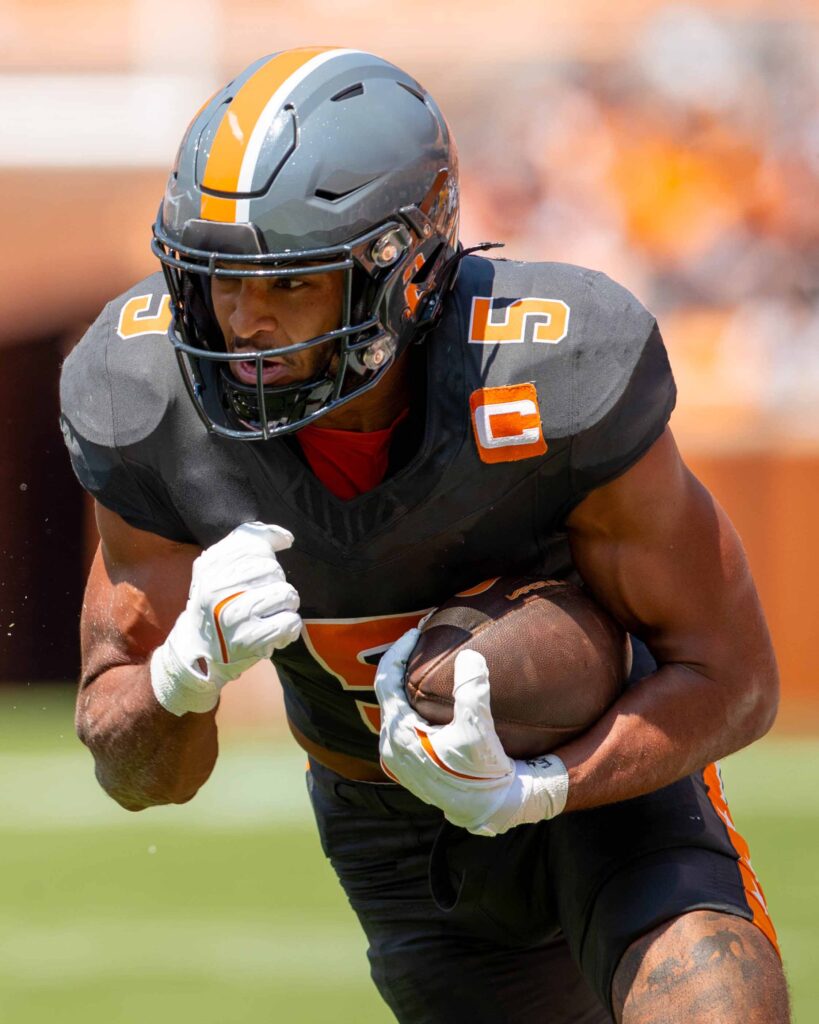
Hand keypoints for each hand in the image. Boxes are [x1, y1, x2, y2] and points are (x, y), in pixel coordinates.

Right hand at [150, 522, 301, 715]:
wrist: (198, 651)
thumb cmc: (216, 605)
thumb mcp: (218, 569)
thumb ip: (249, 543)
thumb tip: (286, 537)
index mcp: (209, 567)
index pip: (256, 547)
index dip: (267, 558)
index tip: (260, 574)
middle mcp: (218, 589)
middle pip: (274, 570)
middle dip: (274, 584)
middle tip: (260, 600)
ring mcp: (234, 616)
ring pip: (287, 594)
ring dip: (285, 606)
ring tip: (268, 615)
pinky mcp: (250, 640)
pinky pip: (291, 621)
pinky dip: (289, 627)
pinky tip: (275, 631)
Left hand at [375, 629, 568, 835]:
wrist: (489, 810)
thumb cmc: (482, 773)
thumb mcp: (478, 730)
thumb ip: (472, 691)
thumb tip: (469, 656)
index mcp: (398, 734)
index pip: (386, 679)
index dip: (399, 650)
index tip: (417, 632)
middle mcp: (390, 745)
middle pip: (387, 692)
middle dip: (403, 664)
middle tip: (423, 642)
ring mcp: (398, 757)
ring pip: (395, 708)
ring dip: (408, 685)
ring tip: (427, 664)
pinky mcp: (410, 764)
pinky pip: (403, 722)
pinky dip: (413, 703)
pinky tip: (432, 697)